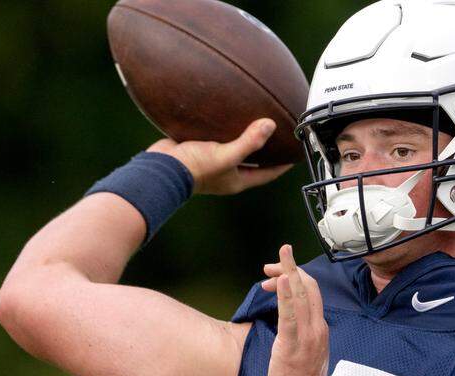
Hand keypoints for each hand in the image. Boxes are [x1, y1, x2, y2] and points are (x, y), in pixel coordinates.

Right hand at [147, 119, 292, 195]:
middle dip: (266, 150)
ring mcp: (211, 162)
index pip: (268, 173)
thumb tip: (270, 125)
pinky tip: (225, 115)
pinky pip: (216, 139)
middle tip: (279, 133)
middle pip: (253, 161)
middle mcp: (226, 172)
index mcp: (237, 180)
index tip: (295, 152)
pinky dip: (224, 129)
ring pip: (234, 148)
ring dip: (244, 137)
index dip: (283, 164)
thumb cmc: (193, 169)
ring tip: (254, 120)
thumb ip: (248, 142)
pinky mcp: (198, 150)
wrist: (160, 169)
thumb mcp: (225, 156)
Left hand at [263, 244, 329, 375]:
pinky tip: (282, 280)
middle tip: (268, 267)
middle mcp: (318, 328)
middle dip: (290, 269)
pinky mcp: (292, 344)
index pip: (312, 293)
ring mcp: (307, 336)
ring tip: (277, 258)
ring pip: (301, 296)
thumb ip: (303, 335)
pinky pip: (290, 315)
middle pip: (308, 287)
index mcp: (320, 329)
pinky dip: (286, 296)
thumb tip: (292, 324)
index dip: (296, 278)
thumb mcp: (307, 353)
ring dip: (288, 272)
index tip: (277, 277)